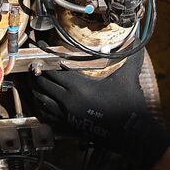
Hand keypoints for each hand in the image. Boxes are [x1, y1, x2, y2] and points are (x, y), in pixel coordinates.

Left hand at [31, 55, 169, 169]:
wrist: (132, 134)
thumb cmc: (130, 104)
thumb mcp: (128, 77)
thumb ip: (130, 55)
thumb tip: (137, 36)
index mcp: (79, 87)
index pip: (53, 70)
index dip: (44, 58)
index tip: (39, 49)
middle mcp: (68, 101)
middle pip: (43, 83)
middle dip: (36, 72)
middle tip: (33, 63)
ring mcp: (66, 116)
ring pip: (42, 100)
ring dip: (36, 89)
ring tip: (33, 80)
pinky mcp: (68, 127)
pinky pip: (47, 116)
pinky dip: (41, 107)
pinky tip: (41, 101)